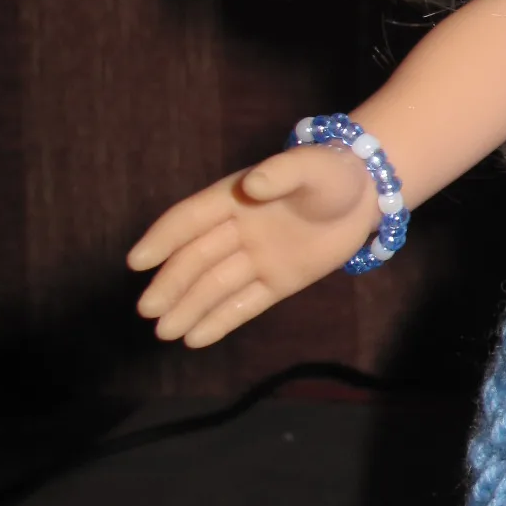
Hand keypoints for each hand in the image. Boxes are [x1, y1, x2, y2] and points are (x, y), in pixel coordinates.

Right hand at [128, 145, 377, 346]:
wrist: (367, 195)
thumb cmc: (333, 172)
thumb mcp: (310, 167)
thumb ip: (281, 173)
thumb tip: (253, 185)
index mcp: (235, 198)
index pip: (190, 220)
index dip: (163, 239)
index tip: (138, 261)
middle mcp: (238, 230)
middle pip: (197, 259)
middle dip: (172, 284)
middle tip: (147, 310)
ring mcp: (257, 258)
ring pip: (216, 286)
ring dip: (189, 308)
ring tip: (163, 332)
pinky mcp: (279, 281)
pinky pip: (246, 303)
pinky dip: (221, 320)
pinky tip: (194, 339)